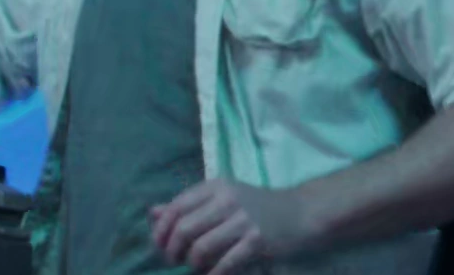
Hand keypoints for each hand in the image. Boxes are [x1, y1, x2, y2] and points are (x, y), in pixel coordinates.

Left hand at [150, 179, 309, 274]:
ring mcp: (243, 220)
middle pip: (184, 228)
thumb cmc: (256, 207)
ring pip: (201, 248)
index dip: (161, 230)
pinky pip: (225, 263)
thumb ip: (187, 205)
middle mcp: (227, 199)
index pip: (175, 207)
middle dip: (173, 250)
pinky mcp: (257, 241)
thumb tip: (152, 213)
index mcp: (215, 186)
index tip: (160, 246)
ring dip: (193, 264)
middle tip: (175, 261)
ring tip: (196, 268)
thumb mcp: (222, 198)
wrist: (300, 214)